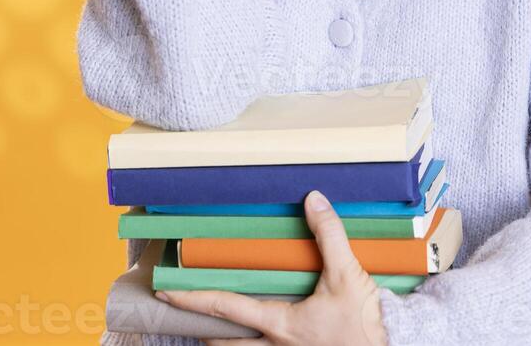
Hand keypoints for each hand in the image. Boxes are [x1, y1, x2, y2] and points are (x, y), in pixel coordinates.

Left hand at [154, 189, 389, 345]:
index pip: (226, 307)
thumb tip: (313, 200)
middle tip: (187, 322)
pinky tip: (263, 339)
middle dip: (205, 333)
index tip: (167, 291)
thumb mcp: (347, 274)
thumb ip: (329, 235)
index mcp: (280, 323)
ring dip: (228, 344)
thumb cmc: (363, 324)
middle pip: (226, 343)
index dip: (193, 297)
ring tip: (214, 334)